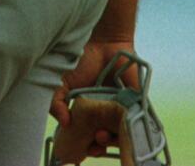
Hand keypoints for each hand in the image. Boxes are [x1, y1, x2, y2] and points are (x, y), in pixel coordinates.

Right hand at [49, 40, 139, 157]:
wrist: (106, 44)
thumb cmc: (82, 61)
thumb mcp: (61, 81)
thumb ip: (56, 101)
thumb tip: (65, 123)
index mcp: (86, 112)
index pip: (85, 135)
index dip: (82, 145)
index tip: (80, 149)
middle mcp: (103, 114)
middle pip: (103, 140)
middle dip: (98, 146)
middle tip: (94, 142)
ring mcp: (121, 112)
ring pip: (120, 137)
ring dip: (113, 142)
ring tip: (104, 136)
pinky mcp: (137, 107)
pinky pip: (138, 126)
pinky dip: (132, 134)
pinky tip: (122, 134)